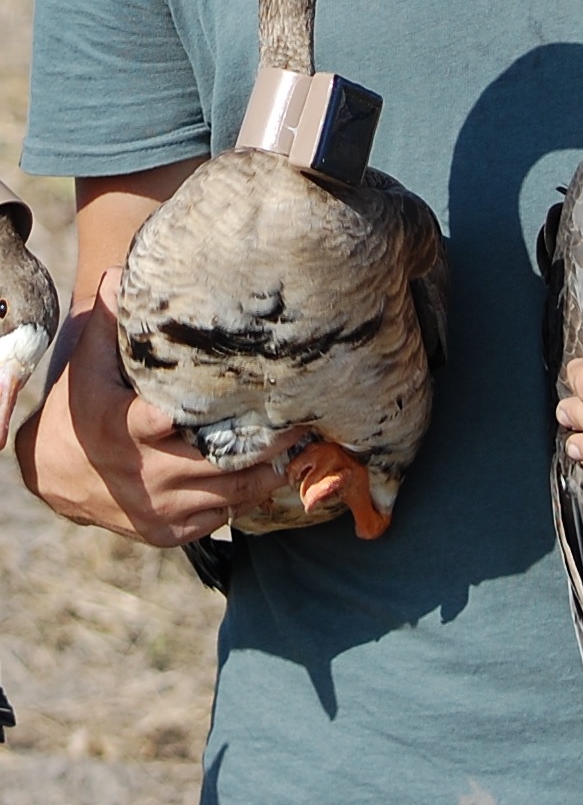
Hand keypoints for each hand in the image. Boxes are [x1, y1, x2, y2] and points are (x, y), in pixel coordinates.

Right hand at [16, 270, 293, 544]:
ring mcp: (159, 509)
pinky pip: (222, 516)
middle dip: (265, 444)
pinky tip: (273, 471)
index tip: (226, 403)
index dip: (182, 418)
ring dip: (267, 472)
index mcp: (120, 429)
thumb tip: (118, 272)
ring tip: (303, 444)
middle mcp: (143, 475)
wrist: (58, 477)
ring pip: (230, 495)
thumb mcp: (86, 366)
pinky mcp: (169, 533)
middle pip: (217, 464)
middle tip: (303, 418)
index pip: (150, 425)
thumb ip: (106, 322)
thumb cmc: (80, 409)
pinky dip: (247, 497)